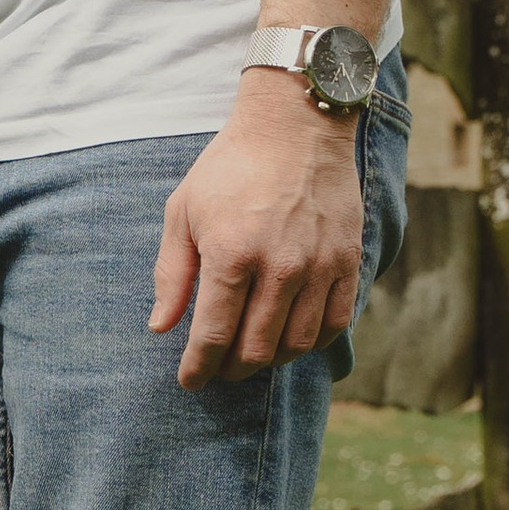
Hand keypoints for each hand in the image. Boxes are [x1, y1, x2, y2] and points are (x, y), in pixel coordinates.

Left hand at [150, 72, 365, 389]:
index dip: (198, 367)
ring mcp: (318, 267)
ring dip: (270, 360)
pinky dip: (310, 343)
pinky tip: (290, 339)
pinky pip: (333, 324)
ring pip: (296, 344)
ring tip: (252, 355)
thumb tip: (161, 327)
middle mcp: (279, 267)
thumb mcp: (183, 212)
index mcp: (231, 254)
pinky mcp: (347, 262)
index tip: (190, 381)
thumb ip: (173, 273)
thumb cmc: (229, 168)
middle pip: (256, 348)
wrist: (295, 127)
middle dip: (232, 368)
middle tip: (219, 368)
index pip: (213, 335)